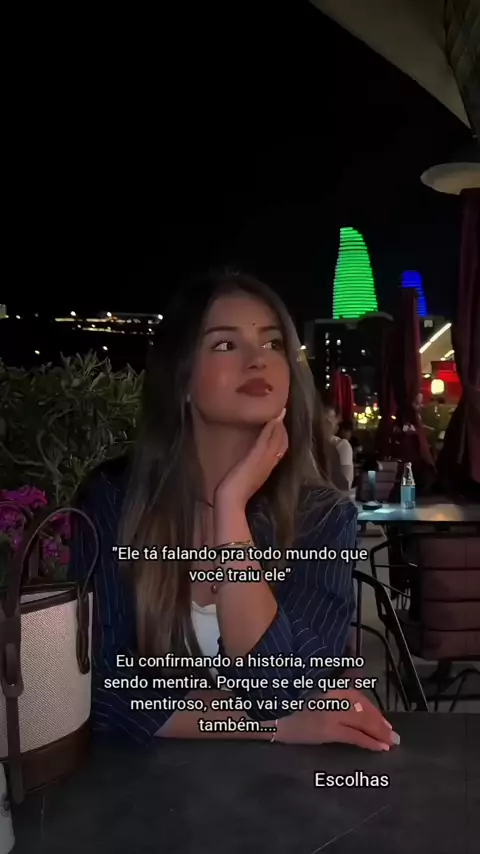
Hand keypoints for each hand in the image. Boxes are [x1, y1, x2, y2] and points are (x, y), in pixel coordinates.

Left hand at [214, 409, 287, 509]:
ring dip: (279, 425)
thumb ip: (250, 465)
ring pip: (277, 439)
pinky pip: (267, 440)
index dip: (281, 435)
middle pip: (281, 442)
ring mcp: (266, 459)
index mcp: (268, 466)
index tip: (281, 423)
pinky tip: (274, 418)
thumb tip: (249, 459)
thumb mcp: (246, 474)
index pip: (279, 448)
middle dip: (283, 428)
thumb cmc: (236, 490)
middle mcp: (270, 462)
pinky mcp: (258, 457)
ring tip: (282, 411)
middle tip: (284, 412)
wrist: (232, 498)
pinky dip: (271, 429)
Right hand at [276, 689, 398, 751]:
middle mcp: (332, 695)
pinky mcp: (328, 729)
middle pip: (363, 709)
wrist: (275, 720)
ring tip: (389, 742)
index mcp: (330, 687)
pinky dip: (369, 742)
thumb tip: (358, 708)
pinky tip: (379, 748)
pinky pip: (354, 735)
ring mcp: (331, 711)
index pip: (358, 697)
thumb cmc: (293, 710)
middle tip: (392, 735)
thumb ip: (334, 698)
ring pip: (362, 721)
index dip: (373, 710)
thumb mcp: (316, 698)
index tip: (384, 722)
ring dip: (378, 733)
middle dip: (379, 723)